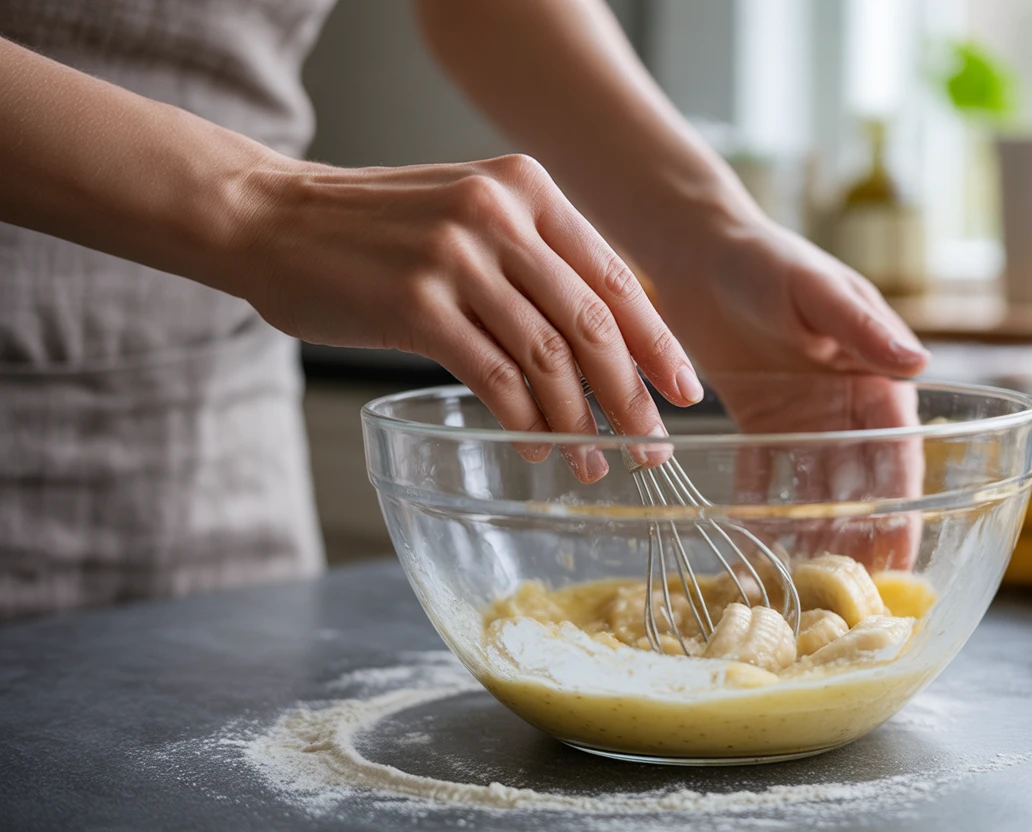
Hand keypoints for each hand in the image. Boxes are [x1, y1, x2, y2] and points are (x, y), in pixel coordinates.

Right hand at [236, 154, 701, 481]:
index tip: (685, 389)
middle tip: (652, 447)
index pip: (612, 276)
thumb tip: (599, 339)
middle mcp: (499, 214)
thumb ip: (531, 256)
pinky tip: (536, 450)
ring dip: (579, 420)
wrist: (270, 218)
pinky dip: (523, 422)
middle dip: (630, 394)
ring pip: (547, 355)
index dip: (656, 340)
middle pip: (591, 321)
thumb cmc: (373, 230)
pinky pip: (494, 376)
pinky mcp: (416, 305)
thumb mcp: (467, 213)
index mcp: (526, 188)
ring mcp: (457, 257)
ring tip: (593, 463)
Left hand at [649, 216, 927, 570]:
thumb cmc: (770, 262)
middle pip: (856, 480)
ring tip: (800, 577)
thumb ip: (862, 328)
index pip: (895, 453)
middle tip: (845, 589)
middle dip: (854, 531)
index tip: (898, 554)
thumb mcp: (819, 293)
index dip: (897, 505)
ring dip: (808, 527)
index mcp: (874, 378)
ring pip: (810, 485)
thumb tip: (918, 364)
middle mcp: (844, 406)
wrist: (701, 251)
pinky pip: (760, 472)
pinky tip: (750, 540)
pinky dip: (757, 503)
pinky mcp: (757, 421)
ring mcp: (800, 418)